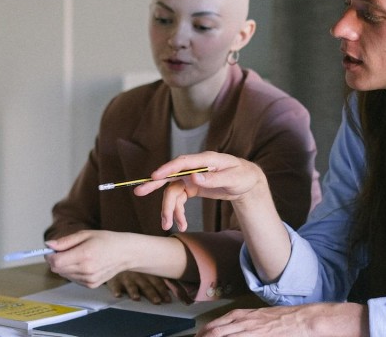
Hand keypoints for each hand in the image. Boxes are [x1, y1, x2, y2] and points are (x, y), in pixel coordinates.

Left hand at [44, 230, 137, 288]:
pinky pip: (73, 279)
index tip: (52, 250)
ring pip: (64, 275)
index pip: (56, 262)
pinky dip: (73, 272)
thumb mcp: (85, 234)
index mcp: (84, 255)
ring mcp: (89, 279)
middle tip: (65, 250)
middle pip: (58, 269)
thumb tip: (48, 245)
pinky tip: (84, 263)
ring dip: (65, 266)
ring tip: (78, 255)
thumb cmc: (106, 240)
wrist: (125, 253)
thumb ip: (65, 241)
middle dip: (56, 260)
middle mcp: (86, 270)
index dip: (50, 256)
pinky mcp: (91, 284)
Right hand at [106, 271, 171, 304]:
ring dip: (134, 291)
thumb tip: (173, 288)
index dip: (163, 291)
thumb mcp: (146, 269)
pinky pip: (114, 285)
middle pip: (145, 285)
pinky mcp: (114, 279)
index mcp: (147, 273)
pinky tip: (118, 294)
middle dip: (151, 293)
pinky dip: (116, 289)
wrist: (116, 256)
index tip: (168, 300)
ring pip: (130, 285)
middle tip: (157, 301)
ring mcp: (125, 277)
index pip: (157, 282)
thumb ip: (156, 278)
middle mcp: (137, 275)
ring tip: (136, 298)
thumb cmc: (135, 267)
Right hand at [134, 152, 264, 231]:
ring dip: (169, 208)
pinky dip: (178, 211)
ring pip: (173, 192)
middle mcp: (194, 168)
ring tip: (168, 225)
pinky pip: (179, 199)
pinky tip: (181, 223)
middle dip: (154, 185)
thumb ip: (215, 178)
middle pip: (171, 175)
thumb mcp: (234, 179)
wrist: (246, 182)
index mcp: (206, 160)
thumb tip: (195, 177)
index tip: (154, 176)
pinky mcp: (191, 187)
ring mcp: (191, 177)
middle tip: (139, 192)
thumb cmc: (242, 176)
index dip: (168, 169)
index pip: (183, 162)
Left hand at [197, 303, 367, 336]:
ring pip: (222, 335)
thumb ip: (246, 325)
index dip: (205, 332)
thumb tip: (235, 330)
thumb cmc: (285, 319)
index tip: (199, 336)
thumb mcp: (261, 318)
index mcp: (243, 315)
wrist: (304, 320)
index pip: (216, 324)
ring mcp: (250, 330)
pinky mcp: (258, 336)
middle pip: (214, 331)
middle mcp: (243, 321)